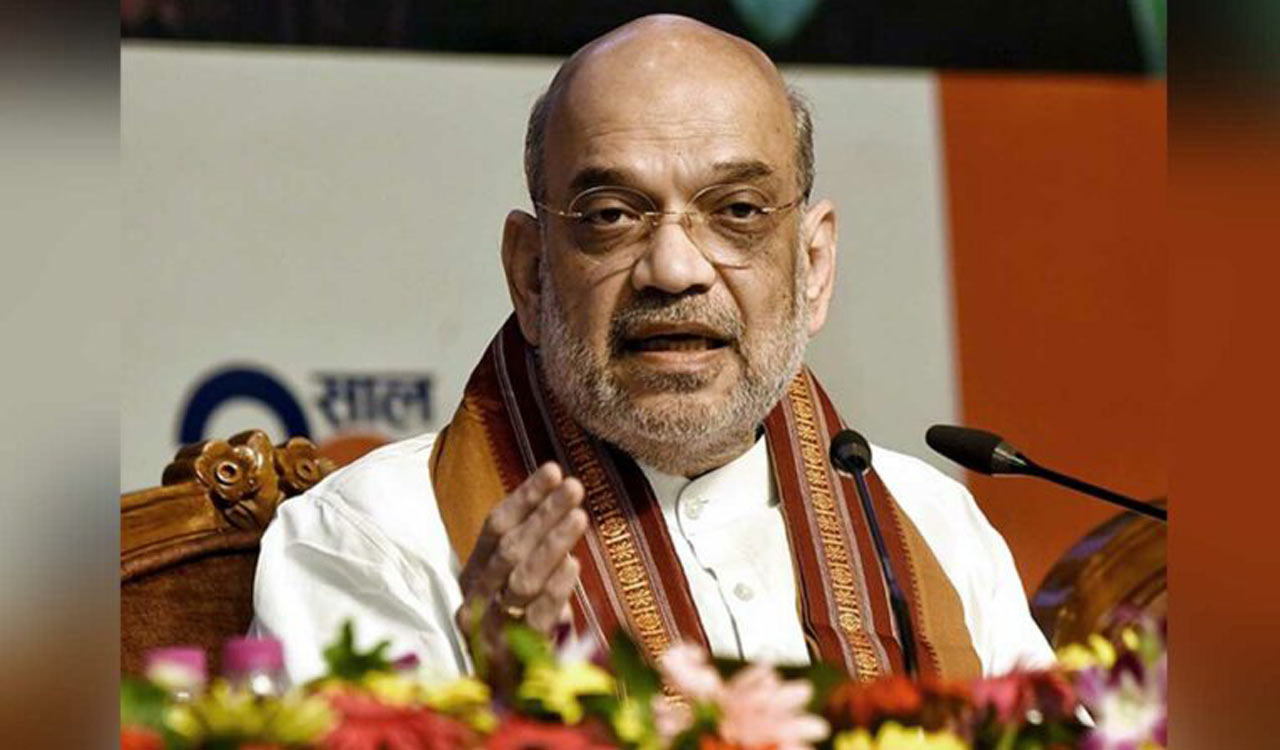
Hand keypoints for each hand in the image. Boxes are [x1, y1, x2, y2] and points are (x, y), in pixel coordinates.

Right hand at [455, 462, 587, 645]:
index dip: (525, 497)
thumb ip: (531, 553)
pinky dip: (555, 589)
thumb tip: (561, 504)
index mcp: (471, 577)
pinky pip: (535, 616)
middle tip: (575, 486)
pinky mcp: (512, 655)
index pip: (494, 528)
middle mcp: (474, 599)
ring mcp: (490, 628)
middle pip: (509, 548)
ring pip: (521, 578)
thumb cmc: (515, 630)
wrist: (504, 695)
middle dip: (543, 513)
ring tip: (579, 516)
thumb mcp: (515, 587)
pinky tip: (573, 566)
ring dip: (552, 543)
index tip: (553, 470)